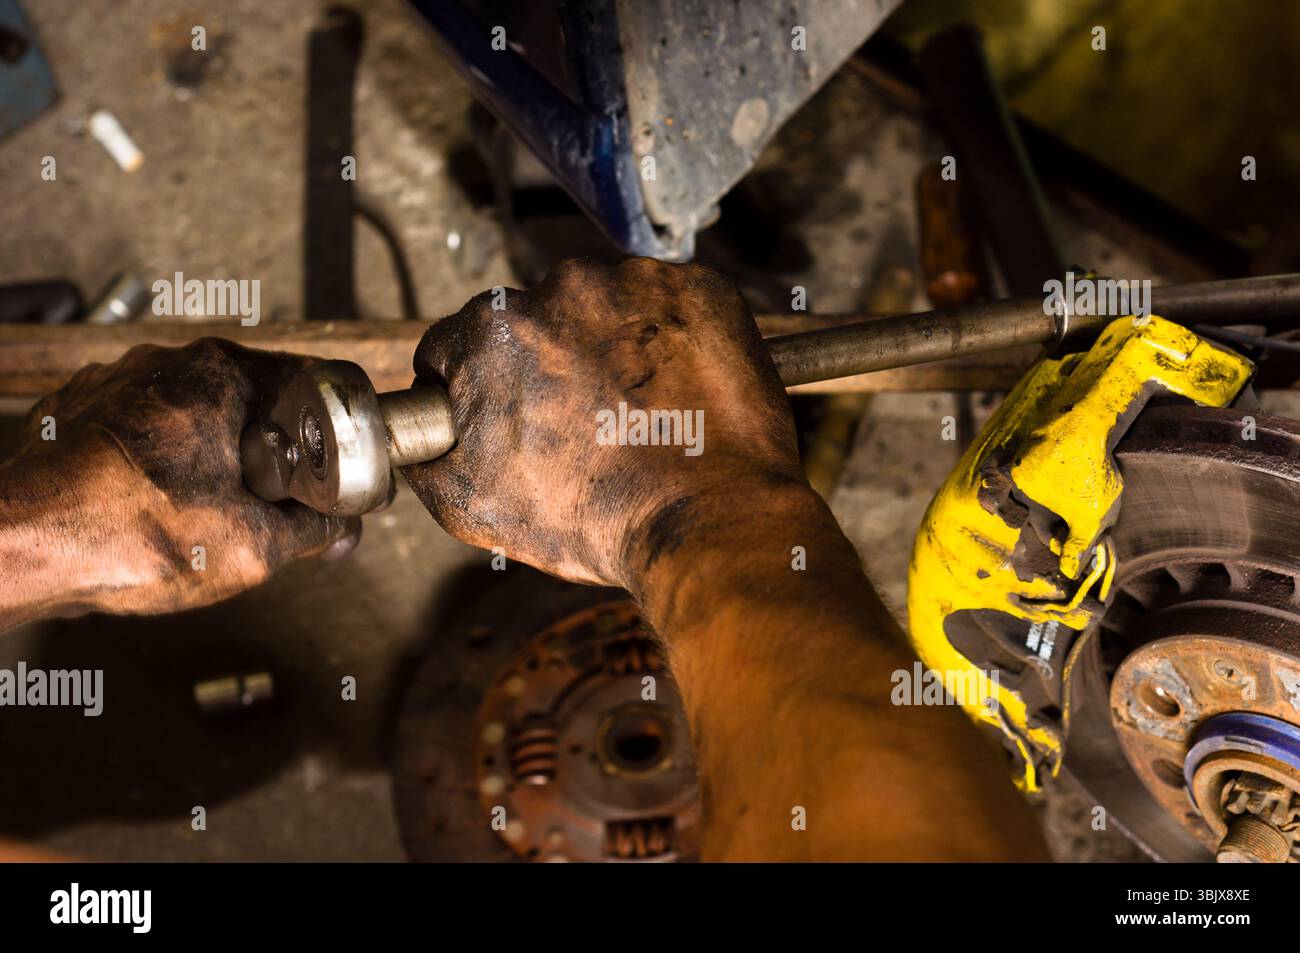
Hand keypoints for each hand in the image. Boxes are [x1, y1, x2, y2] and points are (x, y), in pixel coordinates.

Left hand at [1, 339, 359, 621]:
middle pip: (249, 400)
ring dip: (215, 457)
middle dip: (273, 450)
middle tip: (284, 500)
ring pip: (192, 416)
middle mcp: (162, 364)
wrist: (19, 550)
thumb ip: (314, 531)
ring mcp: (112, 385)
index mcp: (216, 374)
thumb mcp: (254, 546)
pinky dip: (163, 464)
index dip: (334, 428)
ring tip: (217, 512)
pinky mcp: (75, 414)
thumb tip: (341, 529)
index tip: (343, 462)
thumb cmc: (125, 536)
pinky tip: (161, 510)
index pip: (307, 382)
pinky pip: (143, 432)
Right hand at [404, 256, 808, 587]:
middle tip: (580, 426)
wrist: (715, 519)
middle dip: (546, 365)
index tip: (505, 418)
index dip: (473, 388)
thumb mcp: (470, 504)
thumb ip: (423, 455)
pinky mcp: (701, 291)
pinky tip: (675, 396)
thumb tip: (421, 436)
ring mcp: (640, 283)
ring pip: (603, 311)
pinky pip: (667, 309)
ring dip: (610, 349)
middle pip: (533, 322)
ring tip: (636, 414)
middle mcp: (564, 286)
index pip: (457, 345)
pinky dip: (668, 344)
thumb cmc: (599, 516)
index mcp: (494, 327)